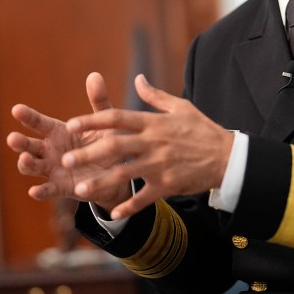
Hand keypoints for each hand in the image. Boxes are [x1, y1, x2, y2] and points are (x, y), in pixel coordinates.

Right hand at [5, 72, 131, 211]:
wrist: (118, 173)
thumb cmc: (107, 144)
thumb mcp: (105, 122)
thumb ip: (99, 102)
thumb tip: (95, 75)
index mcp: (58, 132)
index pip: (39, 123)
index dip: (28, 117)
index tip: (16, 109)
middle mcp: (50, 150)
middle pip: (29, 145)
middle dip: (20, 143)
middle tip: (13, 138)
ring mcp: (54, 169)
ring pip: (33, 167)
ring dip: (26, 164)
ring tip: (25, 160)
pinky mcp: (62, 187)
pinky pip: (48, 190)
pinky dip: (41, 191)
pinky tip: (34, 191)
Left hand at [62, 74, 233, 219]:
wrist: (228, 157)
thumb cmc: (203, 130)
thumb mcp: (181, 107)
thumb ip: (154, 96)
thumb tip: (138, 79)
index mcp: (153, 123)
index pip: (118, 118)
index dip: (93, 120)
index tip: (71, 123)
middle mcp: (154, 143)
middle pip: (115, 146)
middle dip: (88, 153)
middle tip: (66, 160)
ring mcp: (160, 165)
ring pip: (125, 174)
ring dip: (101, 183)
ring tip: (80, 191)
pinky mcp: (168, 185)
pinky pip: (144, 197)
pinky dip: (129, 207)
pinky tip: (113, 214)